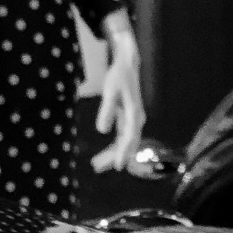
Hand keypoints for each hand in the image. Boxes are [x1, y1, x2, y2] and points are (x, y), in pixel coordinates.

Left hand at [91, 16, 145, 172]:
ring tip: (96, 165)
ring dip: (111, 154)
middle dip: (113, 157)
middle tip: (97, 168)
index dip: (123, 153)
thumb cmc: (119, 76)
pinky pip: (121, 137)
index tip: (118, 166)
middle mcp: (136, 119)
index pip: (130, 137)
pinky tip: (103, 155)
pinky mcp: (127, 119)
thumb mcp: (110, 91)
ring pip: (123, 142)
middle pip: (127, 144)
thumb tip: (102, 130)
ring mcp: (132, 120)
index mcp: (134, 114)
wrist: (127, 64)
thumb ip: (107, 110)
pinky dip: (113, 147)